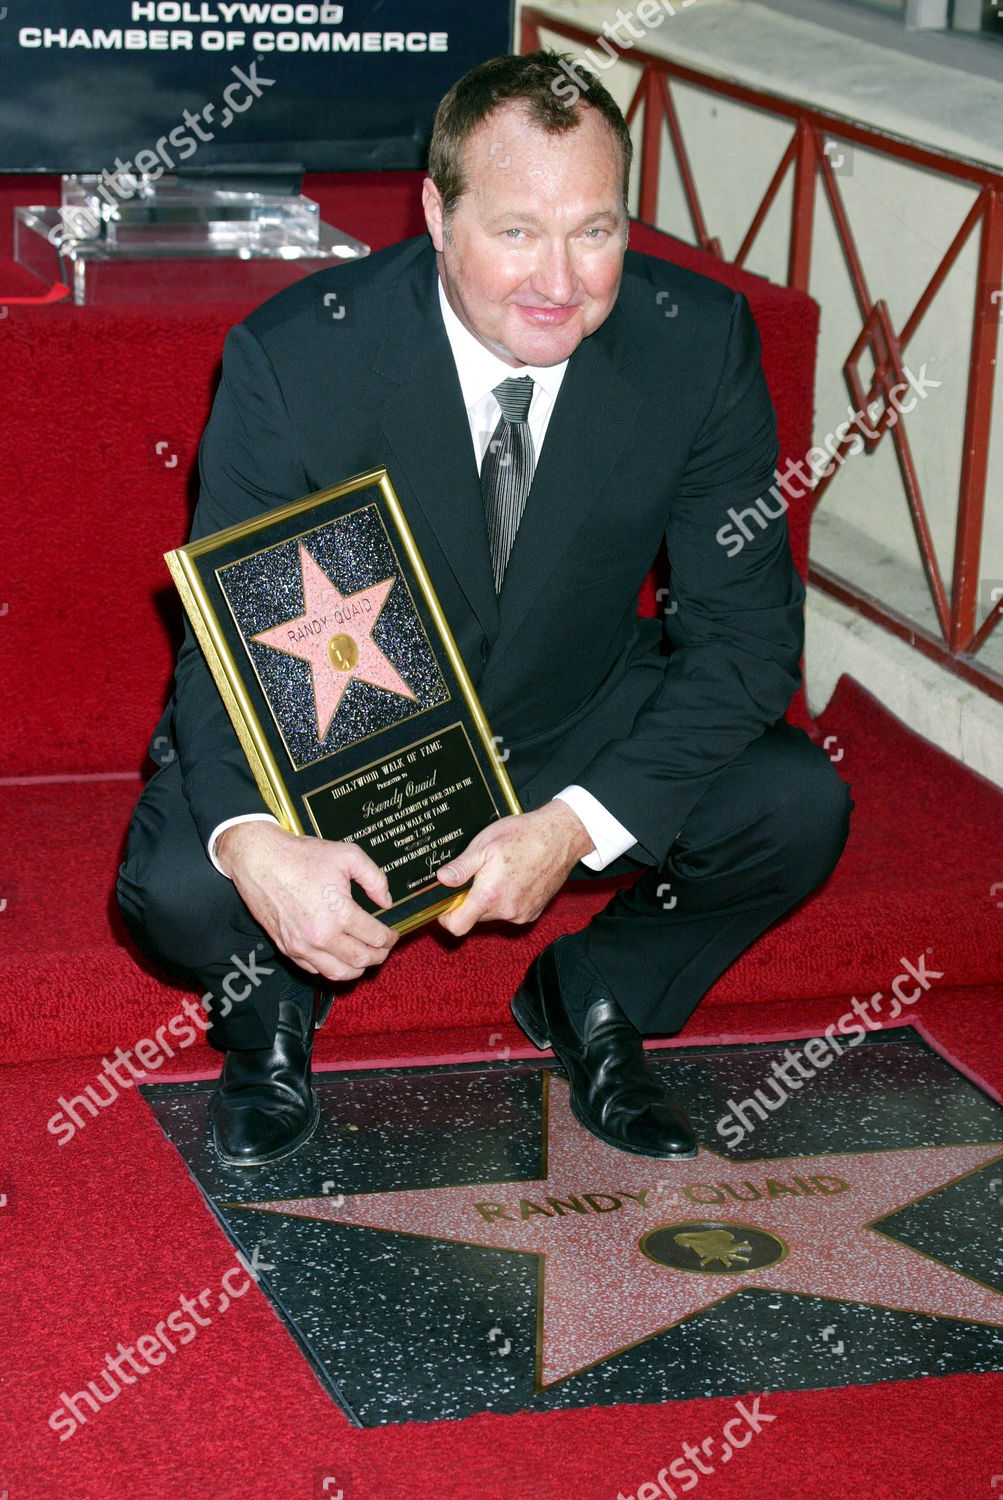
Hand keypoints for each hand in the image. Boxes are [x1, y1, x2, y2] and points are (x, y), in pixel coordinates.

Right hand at [216, 821, 397, 982]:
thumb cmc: (301, 857)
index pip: (376, 938)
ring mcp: (302, 946)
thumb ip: (375, 879)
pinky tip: (338, 955)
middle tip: (383, 946)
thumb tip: (386, 901)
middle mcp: (321, 936)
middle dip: (379, 955)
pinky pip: (315, 970)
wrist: (260, 860)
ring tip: (364, 956)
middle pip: (361, 960)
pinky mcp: (287, 948)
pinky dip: (332, 967)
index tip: (392, 934)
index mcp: (340, 913)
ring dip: (357, 968)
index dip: (390, 938)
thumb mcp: (348, 856)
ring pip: (339, 973)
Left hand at [434, 800, 593, 937]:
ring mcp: (522, 913)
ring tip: (499, 872)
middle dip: (470, 900)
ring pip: (492, 914)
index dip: (446, 916)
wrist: (560, 837)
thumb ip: (460, 867)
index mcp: (489, 895)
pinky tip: (515, 878)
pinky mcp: (533, 912)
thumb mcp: (484, 845)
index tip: (445, 902)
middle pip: (474, 918)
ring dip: (489, 899)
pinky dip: (507, 899)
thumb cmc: (524, 836)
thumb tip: (441, 879)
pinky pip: (510, 912)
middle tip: (477, 874)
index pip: (457, 926)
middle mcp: (506, 910)